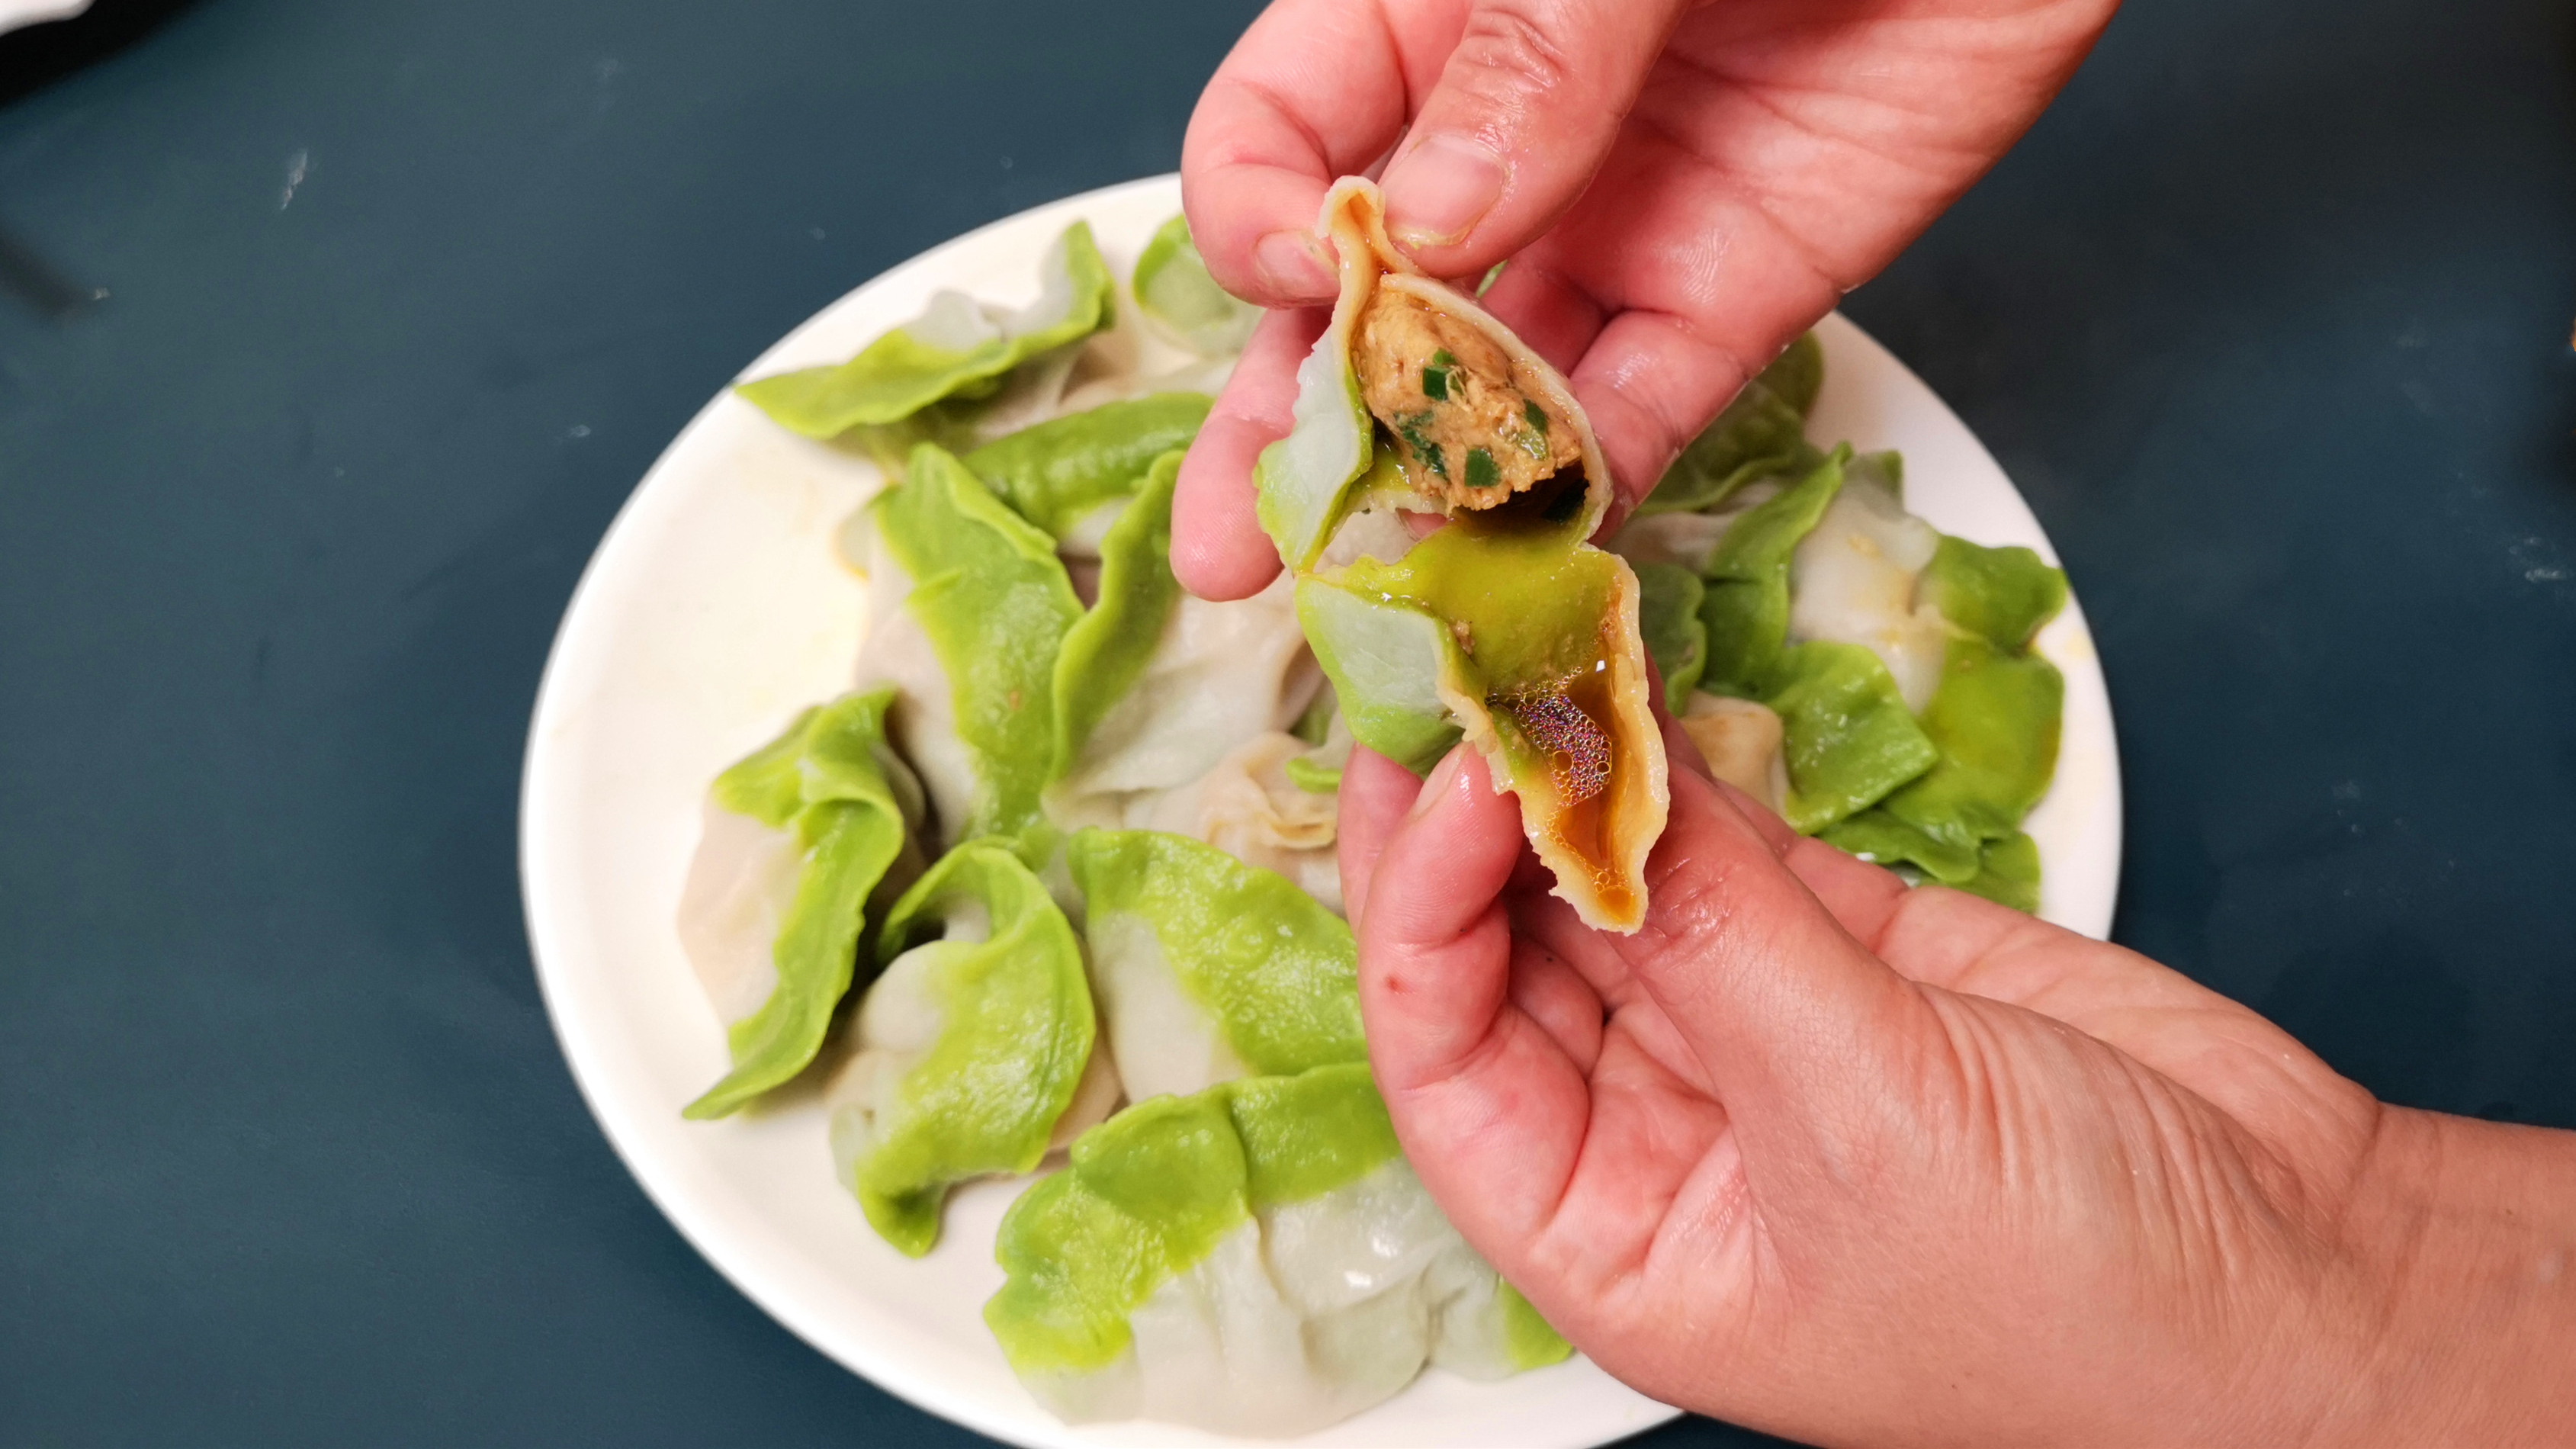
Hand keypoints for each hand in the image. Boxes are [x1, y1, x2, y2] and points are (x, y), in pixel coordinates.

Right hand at [1172, 0, 2121, 598]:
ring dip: (1428, 513)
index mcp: (1416, 18)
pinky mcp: (1740, 291)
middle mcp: (1493, 142)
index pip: (1279, 149)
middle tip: (1236, 555)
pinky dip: (1588, 496)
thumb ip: (1526, 48)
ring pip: (1489, 393)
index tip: (1313, 269)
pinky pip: (1641, 414)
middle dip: (1293, 438)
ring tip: (1378, 619)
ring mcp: (1612, 225)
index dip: (1265, 225)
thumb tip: (1421, 223)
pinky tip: (1533, 579)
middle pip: (1355, 309)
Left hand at [1340, 735, 2575, 1444]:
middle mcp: (1651, 1133)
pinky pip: (1719, 842)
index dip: (1420, 911)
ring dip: (1571, 770)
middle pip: (1504, 954)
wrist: (2305, 1280)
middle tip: (1457, 668)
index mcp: (1612, 1234)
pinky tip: (1632, 675)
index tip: (1448, 774)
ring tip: (1527, 643)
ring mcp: (1744, 1027)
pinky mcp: (1839, 950)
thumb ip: (1717, 942)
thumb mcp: (1865, 1121)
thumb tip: (1582, 790)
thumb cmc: (2081, 1302)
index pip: (1442, 1059)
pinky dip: (1679, 761)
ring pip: (1608, 879)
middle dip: (1472, 817)